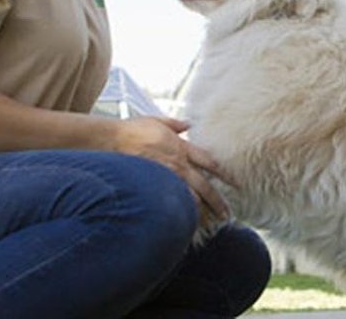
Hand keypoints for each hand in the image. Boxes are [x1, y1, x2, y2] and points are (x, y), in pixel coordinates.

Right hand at [114, 116, 232, 222]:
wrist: (109, 140)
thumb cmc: (131, 130)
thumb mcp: (157, 121)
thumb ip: (175, 124)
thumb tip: (186, 123)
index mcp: (181, 148)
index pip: (210, 163)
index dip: (225, 174)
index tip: (236, 183)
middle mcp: (177, 164)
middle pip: (204, 187)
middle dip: (217, 202)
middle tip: (227, 214)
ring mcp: (164, 178)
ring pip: (188, 199)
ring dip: (200, 213)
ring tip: (209, 225)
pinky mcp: (151, 188)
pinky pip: (169, 205)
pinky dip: (178, 215)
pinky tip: (183, 225)